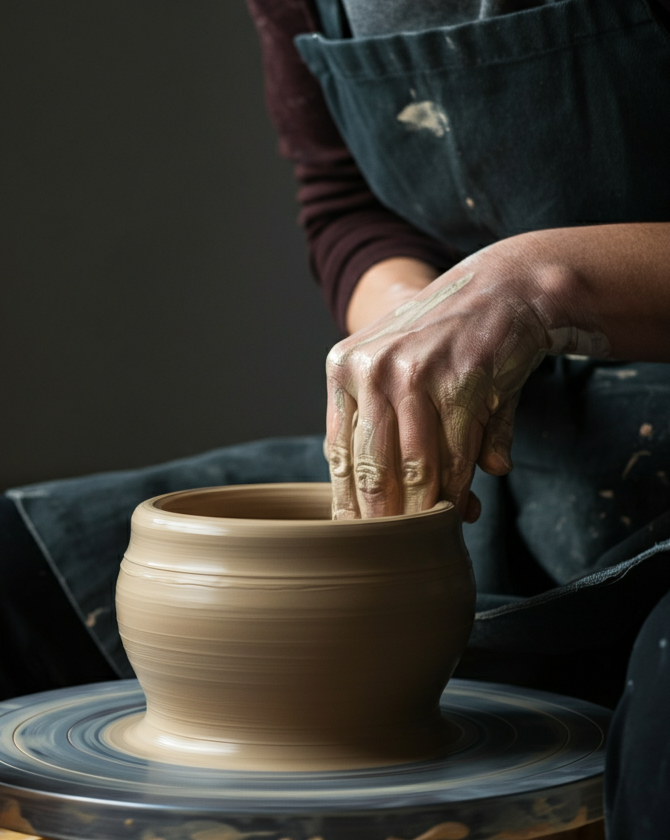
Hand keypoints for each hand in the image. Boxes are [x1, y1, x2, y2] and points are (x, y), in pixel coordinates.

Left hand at [326, 238, 612, 520]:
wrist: (500, 288)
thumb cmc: (443, 341)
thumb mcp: (399, 373)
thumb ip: (394, 436)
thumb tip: (412, 509)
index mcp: (344, 368)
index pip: (339, 451)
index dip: (348, 500)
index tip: (354, 536)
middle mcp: (371, 369)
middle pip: (370, 467)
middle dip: (381, 518)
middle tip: (390, 550)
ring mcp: (414, 374)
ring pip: (413, 467)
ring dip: (423, 510)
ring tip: (429, 534)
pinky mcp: (460, 382)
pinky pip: (455, 454)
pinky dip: (459, 488)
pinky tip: (462, 507)